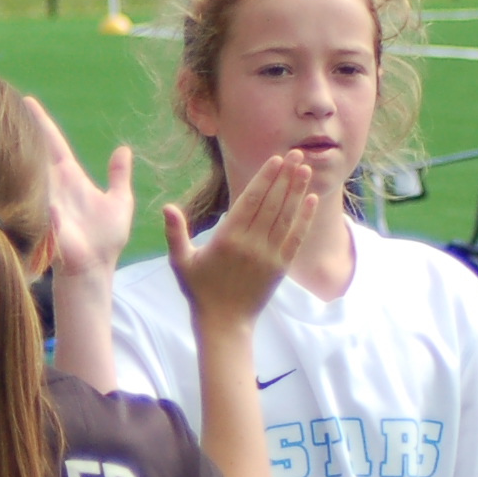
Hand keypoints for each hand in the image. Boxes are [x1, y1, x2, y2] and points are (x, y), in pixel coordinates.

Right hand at [27, 97, 132, 278]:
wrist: (94, 266)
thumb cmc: (106, 239)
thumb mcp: (120, 201)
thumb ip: (119, 175)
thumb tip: (123, 149)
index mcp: (70, 176)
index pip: (52, 141)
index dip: (41, 121)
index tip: (27, 101)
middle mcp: (52, 183)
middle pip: (31, 148)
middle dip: (16, 129)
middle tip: (0, 106)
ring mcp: (41, 196)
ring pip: (23, 166)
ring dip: (9, 149)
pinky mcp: (37, 211)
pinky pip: (24, 190)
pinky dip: (13, 178)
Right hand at [164, 150, 314, 330]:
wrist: (225, 322)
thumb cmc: (199, 290)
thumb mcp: (181, 261)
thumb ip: (175, 232)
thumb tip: (167, 207)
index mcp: (227, 239)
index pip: (250, 201)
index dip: (265, 179)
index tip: (276, 159)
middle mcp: (251, 244)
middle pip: (272, 204)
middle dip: (285, 177)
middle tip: (297, 154)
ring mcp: (268, 255)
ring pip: (286, 216)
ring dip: (297, 191)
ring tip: (305, 169)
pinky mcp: (280, 266)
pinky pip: (295, 237)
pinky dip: (304, 217)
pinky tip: (310, 199)